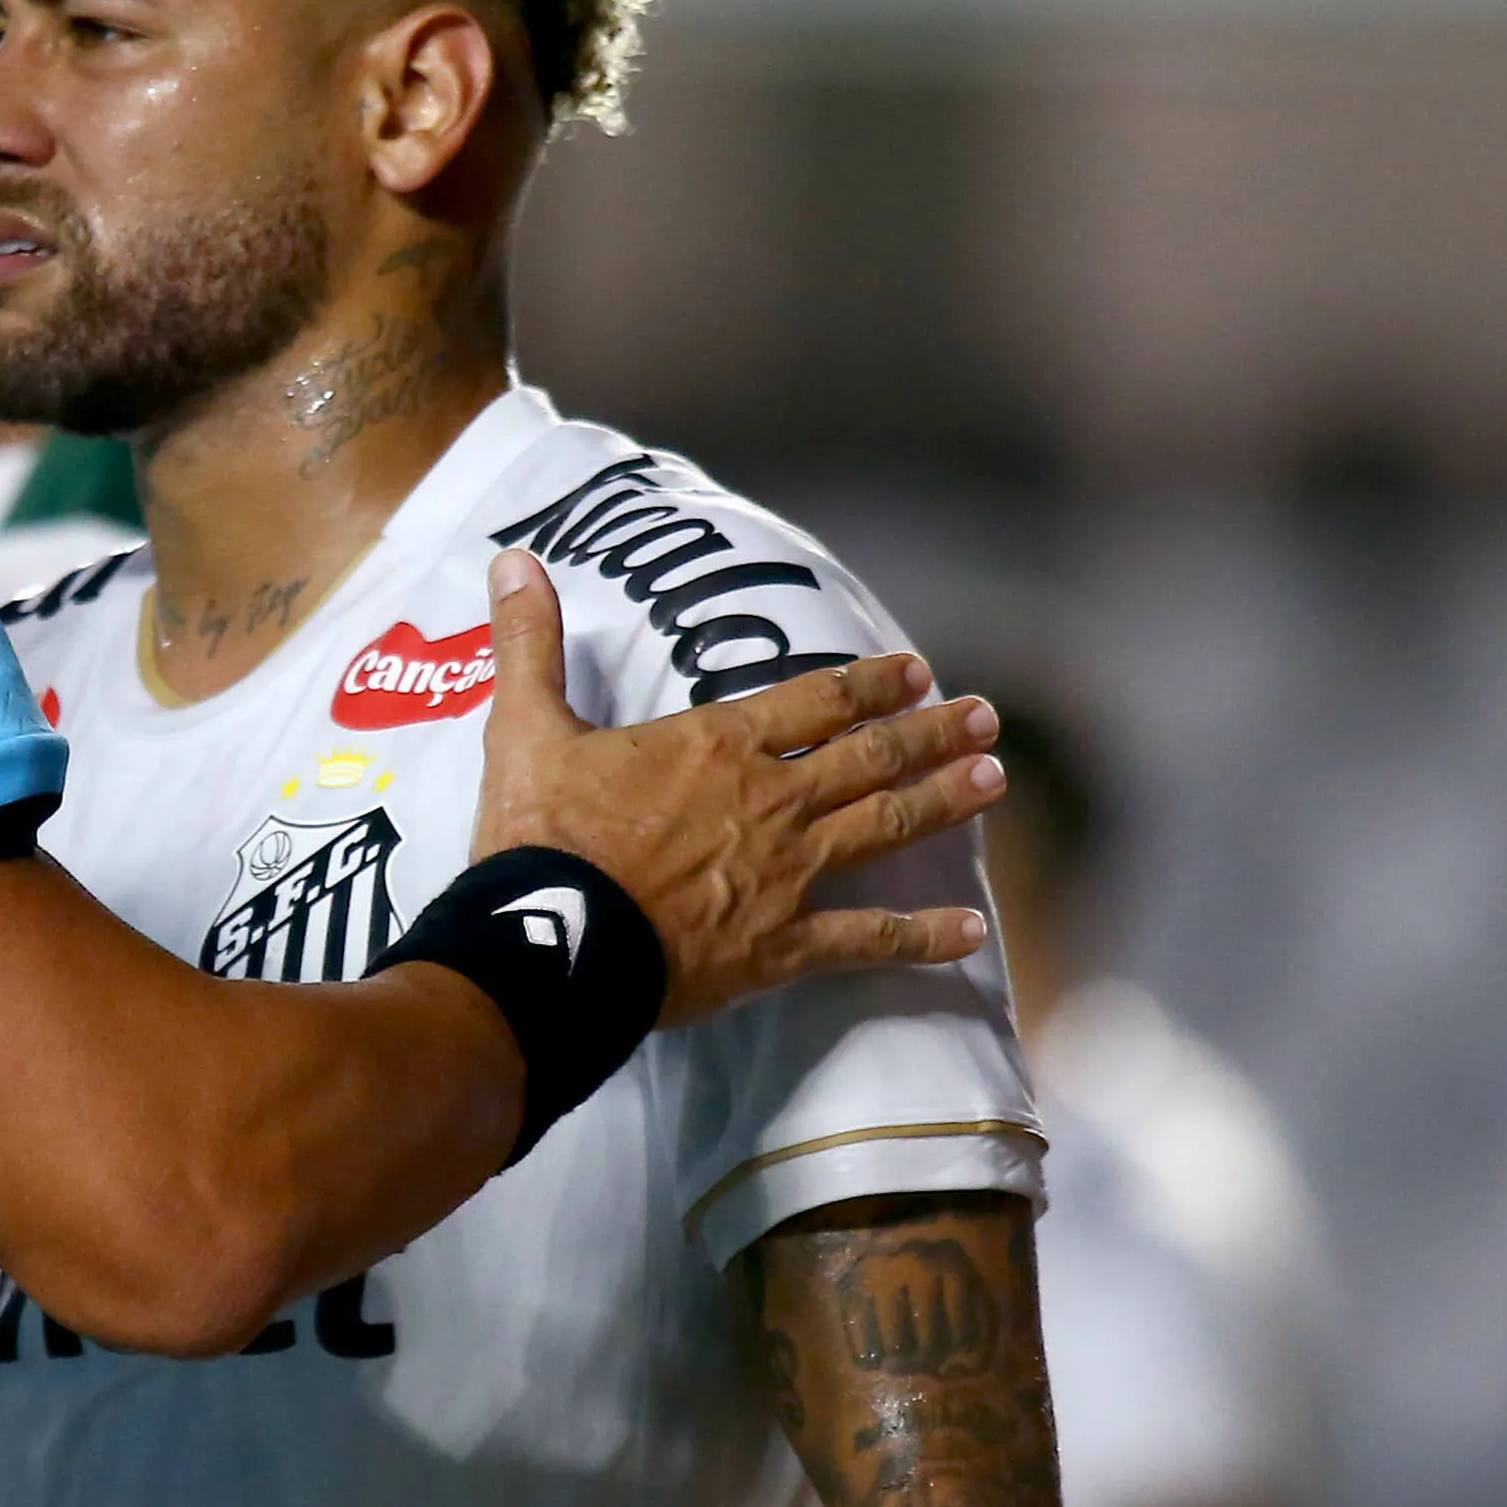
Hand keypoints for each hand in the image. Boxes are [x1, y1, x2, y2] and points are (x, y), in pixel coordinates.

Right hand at [469, 548, 1001, 1024]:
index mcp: (717, 746)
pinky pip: (869, 938)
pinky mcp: (783, 947)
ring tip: (993, 780)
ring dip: (944, 802)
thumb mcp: (525, 728)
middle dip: (930, 733)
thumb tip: (513, 560)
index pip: (814, 700)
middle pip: (869, 758)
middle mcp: (771, 800)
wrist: (552, 943)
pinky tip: (970, 930)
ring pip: (886, 828)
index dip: (869, 683)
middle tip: (986, 718)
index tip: (916, 673)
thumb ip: (529, 643)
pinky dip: (923, 936)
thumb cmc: (540, 836)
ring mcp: (787, 875)